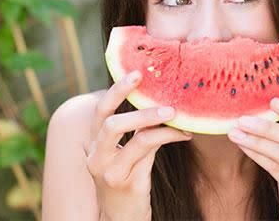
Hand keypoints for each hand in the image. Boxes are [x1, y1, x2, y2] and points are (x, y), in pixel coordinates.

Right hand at [85, 70, 192, 220]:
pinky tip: (184, 134)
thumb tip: (158, 101)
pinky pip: (151, 153)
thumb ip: (133, 133)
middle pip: (110, 123)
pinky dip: (169, 138)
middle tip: (147, 81)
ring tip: (175, 112)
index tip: (136, 72)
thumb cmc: (126, 182)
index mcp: (94, 146)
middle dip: (128, 99)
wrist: (121, 220)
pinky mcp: (129, 185)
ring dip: (155, 120)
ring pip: (135, 139)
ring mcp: (112, 173)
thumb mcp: (123, 156)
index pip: (100, 112)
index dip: (116, 90)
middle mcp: (97, 158)